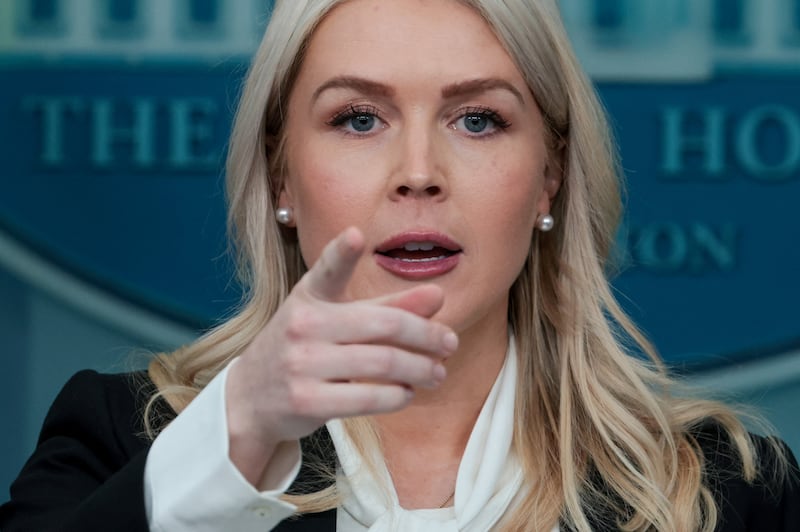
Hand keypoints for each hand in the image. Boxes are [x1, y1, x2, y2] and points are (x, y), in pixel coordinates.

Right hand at [225, 227, 457, 482]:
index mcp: (309, 296)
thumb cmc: (304, 349)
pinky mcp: (305, 401)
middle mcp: (302, 325)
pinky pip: (367, 398)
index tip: (356, 235)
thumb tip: (438, 297)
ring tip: (437, 372)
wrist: (252, 398)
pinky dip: (397, 396)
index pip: (326, 271)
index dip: (341, 253)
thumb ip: (387, 307)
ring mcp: (301, 364)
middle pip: (384, 325)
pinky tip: (407, 393)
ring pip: (382, 363)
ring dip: (420, 369)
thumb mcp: (335, 319)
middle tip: (450, 344)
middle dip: (427, 335)